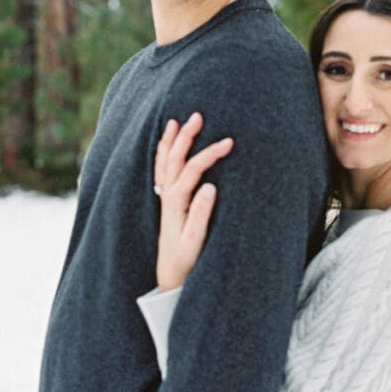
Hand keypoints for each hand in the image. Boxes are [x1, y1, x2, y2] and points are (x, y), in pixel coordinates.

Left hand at [154, 112, 233, 290]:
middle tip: (198, 116)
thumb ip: (201, 213)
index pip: (192, 170)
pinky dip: (163, 155)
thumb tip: (209, 187)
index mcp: (176, 204)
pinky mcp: (167, 203)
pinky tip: (167, 146)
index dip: (209, 154)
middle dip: (186, 136)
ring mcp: (165, 199)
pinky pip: (162, 171)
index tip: (229, 142)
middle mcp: (167, 197)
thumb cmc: (186, 260)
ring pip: (165, 162)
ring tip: (177, 121)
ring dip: (172, 141)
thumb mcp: (196, 240)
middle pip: (175, 159)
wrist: (170, 275)